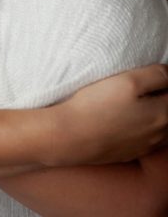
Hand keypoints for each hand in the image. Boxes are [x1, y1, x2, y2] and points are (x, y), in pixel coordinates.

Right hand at [50, 65, 167, 166]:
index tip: (156, 75)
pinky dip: (144, 129)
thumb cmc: (98, 105)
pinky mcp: (128, 153)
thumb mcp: (129, 80)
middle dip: (162, 98)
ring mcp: (143, 147)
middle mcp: (158, 134)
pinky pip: (145, 140)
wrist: (71, 136)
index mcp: (162, 114)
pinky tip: (130, 120)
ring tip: (141, 102)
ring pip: (161, 130)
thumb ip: (157, 75)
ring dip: (157, 116)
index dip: (165, 82)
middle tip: (149, 86)